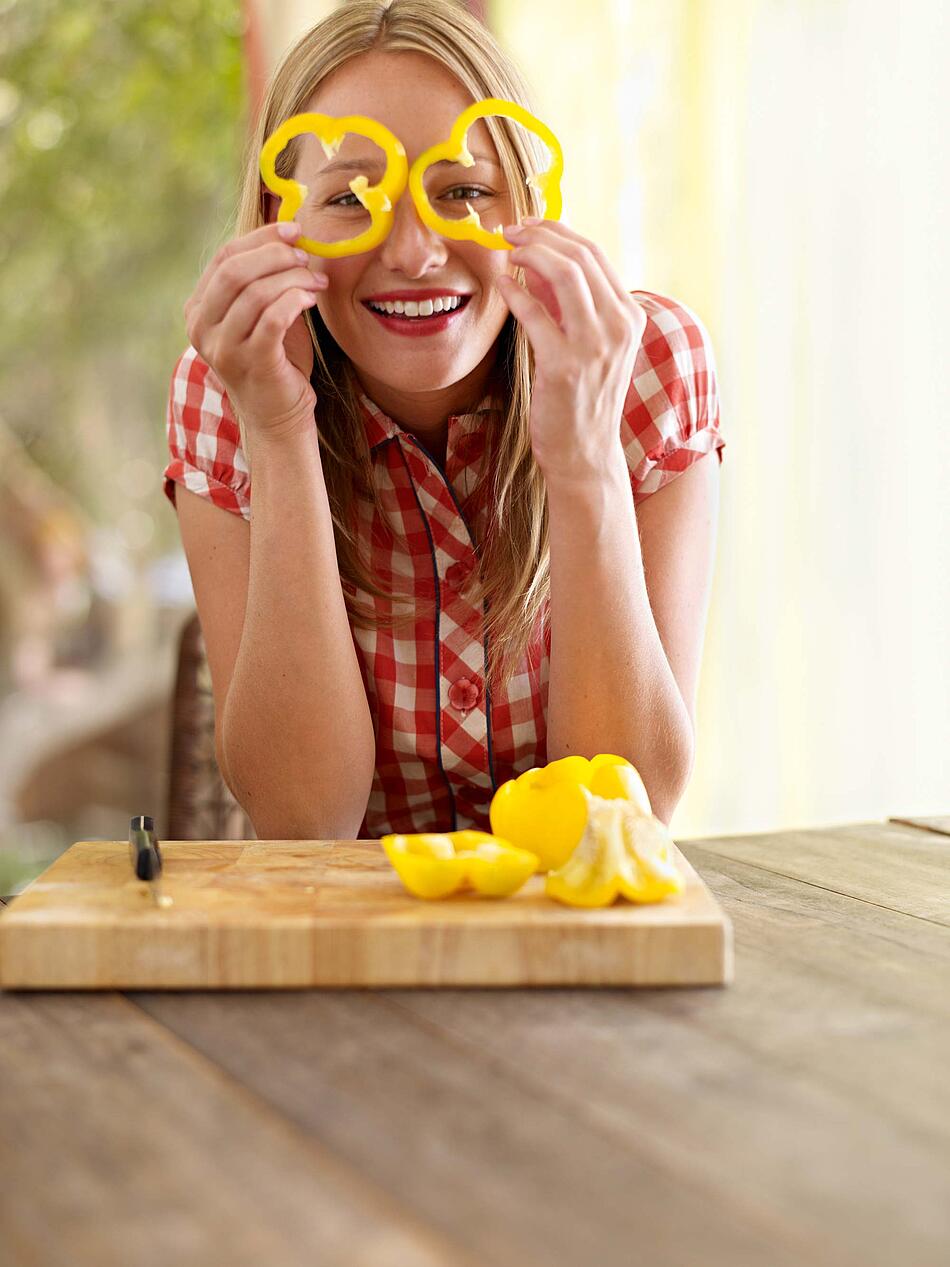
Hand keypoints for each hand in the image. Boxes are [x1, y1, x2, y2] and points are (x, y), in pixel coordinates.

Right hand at [184, 222, 328, 439]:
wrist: (278, 415)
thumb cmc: (274, 359)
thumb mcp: (261, 313)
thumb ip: (264, 279)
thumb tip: (290, 236)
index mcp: (199, 309)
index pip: (224, 257)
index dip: (261, 237)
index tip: (294, 230)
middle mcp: (202, 327)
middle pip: (234, 271)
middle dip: (275, 255)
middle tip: (305, 257)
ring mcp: (223, 348)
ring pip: (254, 293)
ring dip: (291, 278)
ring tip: (316, 281)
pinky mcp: (251, 363)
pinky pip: (271, 319)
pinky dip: (294, 301)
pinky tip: (310, 298)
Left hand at [496, 218, 646, 487]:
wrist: (584, 454)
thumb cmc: (581, 399)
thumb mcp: (589, 344)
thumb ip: (571, 305)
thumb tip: (539, 263)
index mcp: (631, 316)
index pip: (595, 254)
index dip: (558, 231)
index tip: (529, 226)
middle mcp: (619, 326)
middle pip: (581, 256)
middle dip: (541, 234)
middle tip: (510, 231)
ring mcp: (595, 346)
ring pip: (565, 274)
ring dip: (530, 254)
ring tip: (505, 250)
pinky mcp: (564, 365)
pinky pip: (535, 313)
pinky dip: (514, 292)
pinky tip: (501, 285)